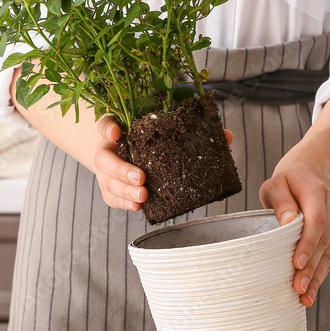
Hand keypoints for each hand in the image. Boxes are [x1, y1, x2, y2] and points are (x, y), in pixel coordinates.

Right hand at [92, 118, 233, 211]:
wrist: (127, 153)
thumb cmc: (150, 140)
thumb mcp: (165, 130)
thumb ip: (192, 131)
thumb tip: (225, 136)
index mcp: (119, 129)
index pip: (106, 124)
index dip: (109, 127)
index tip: (117, 131)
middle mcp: (108, 150)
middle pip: (104, 159)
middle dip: (120, 169)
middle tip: (141, 177)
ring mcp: (107, 171)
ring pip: (107, 182)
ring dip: (124, 191)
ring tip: (143, 196)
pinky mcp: (110, 188)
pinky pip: (112, 198)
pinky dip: (124, 203)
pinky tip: (138, 206)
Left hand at [259, 165, 329, 307]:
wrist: (306, 180)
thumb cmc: (286, 186)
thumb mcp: (275, 187)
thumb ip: (281, 202)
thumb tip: (288, 221)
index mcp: (316, 190)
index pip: (316, 220)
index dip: (308, 244)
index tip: (297, 264)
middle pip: (324, 240)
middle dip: (311, 268)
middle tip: (299, 289)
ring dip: (318, 276)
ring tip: (305, 296)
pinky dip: (323, 273)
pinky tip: (312, 288)